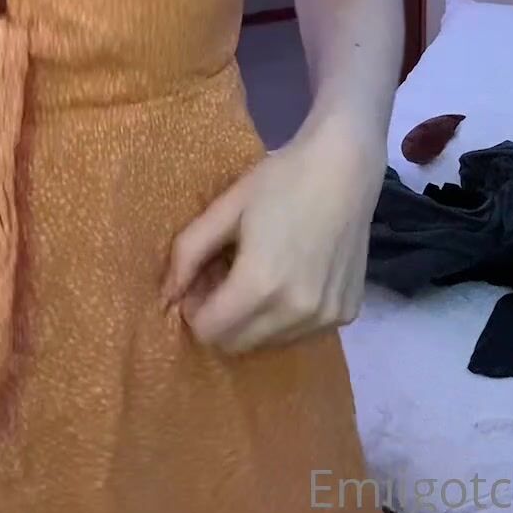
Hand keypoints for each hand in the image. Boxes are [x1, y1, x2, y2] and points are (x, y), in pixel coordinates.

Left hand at [161, 111, 384, 352]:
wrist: (344, 168)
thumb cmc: (279, 181)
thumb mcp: (224, 209)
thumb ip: (188, 253)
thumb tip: (167, 295)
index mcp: (260, 285)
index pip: (209, 332)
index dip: (194, 310)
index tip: (200, 279)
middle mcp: (295, 312)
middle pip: (237, 344)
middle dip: (220, 317)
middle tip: (224, 275)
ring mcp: (326, 318)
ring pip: (269, 342)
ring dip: (253, 319)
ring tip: (256, 274)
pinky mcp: (346, 314)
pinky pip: (300, 332)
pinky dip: (284, 315)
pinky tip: (289, 275)